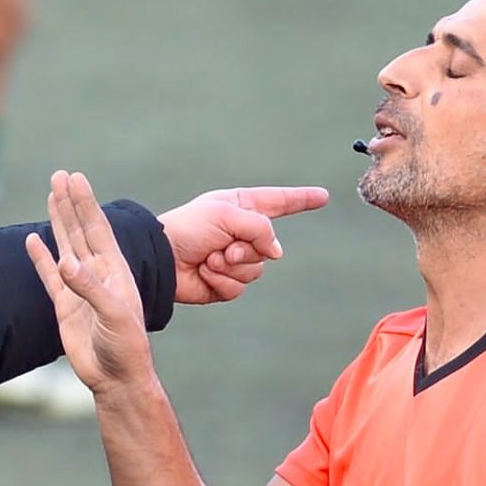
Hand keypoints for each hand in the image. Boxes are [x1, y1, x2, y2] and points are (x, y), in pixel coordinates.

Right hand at [26, 170, 155, 392]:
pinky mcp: (65, 306)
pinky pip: (49, 276)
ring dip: (58, 222)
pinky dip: (41, 258)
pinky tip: (33, 239)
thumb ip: (90, 288)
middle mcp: (98, 274)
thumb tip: (65, 262)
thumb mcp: (114, 314)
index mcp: (115, 271)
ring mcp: (80, 288)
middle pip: (81, 230)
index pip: (97, 228)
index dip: (86, 203)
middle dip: (71, 203)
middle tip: (60, 175)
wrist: (116, 378)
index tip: (76, 179)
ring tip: (52, 195)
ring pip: (66, 247)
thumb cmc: (126, 346)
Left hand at [157, 185, 328, 303]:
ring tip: (209, 259)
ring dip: (231, 267)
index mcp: (241, 208)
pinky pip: (238, 289)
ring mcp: (233, 261)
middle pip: (268, 247)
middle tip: (223, 247)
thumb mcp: (228, 215)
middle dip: (247, 250)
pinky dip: (221, 282)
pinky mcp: (224, 284)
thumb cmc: (189, 228)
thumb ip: (260, 229)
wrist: (162, 259)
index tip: (323, 196)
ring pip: (255, 271)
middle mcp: (240, 234)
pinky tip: (204, 273)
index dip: (301, 200)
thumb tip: (276, 254)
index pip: (279, 203)